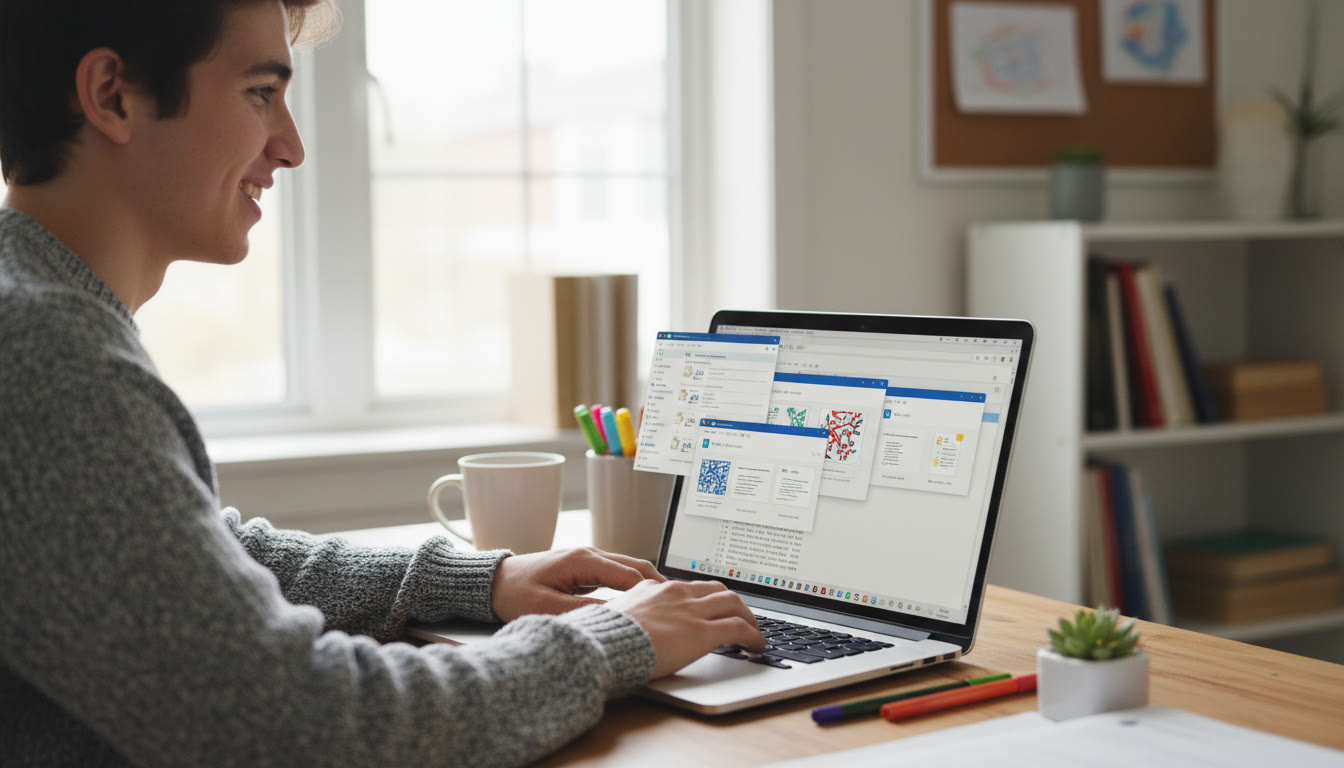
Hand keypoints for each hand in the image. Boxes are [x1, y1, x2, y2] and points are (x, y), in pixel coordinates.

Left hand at [491, 547, 663, 621]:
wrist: (491, 582)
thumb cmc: (514, 593)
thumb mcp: (548, 607)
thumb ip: (584, 612)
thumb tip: (617, 617)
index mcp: (584, 560)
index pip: (630, 576)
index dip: (653, 595)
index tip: (671, 611)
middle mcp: (590, 553)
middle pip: (637, 566)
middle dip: (659, 585)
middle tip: (680, 605)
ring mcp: (588, 558)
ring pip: (629, 567)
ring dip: (648, 584)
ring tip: (668, 605)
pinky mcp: (584, 566)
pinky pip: (617, 572)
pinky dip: (634, 584)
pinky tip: (642, 601)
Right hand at [606, 579, 765, 677]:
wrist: (603, 646)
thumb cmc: (603, 638)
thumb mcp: (618, 613)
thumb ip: (633, 608)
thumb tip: (635, 614)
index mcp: (657, 589)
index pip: (693, 587)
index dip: (709, 598)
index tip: (714, 608)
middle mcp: (677, 593)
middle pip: (718, 589)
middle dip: (734, 603)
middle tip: (741, 617)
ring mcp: (691, 611)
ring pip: (733, 604)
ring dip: (748, 617)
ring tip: (753, 632)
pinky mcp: (701, 632)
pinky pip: (738, 628)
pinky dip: (753, 635)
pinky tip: (757, 645)